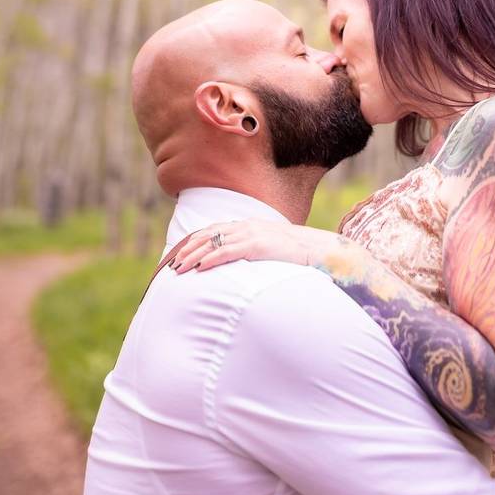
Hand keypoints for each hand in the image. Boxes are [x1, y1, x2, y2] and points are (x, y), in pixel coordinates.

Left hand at [169, 220, 346, 273]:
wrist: (320, 248)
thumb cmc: (300, 253)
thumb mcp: (274, 249)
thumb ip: (258, 250)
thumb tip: (247, 263)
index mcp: (251, 226)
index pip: (216, 230)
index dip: (197, 241)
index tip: (183, 252)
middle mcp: (248, 226)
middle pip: (210, 235)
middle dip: (189, 249)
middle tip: (174, 264)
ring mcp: (253, 235)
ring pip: (214, 243)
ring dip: (194, 256)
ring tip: (179, 268)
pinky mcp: (258, 246)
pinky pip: (228, 252)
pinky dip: (211, 259)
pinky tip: (200, 267)